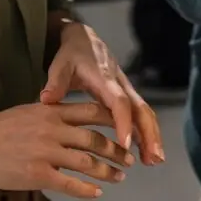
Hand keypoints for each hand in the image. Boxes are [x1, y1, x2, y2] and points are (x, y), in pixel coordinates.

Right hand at [0, 100, 133, 198]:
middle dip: (116, 150)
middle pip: (94, 140)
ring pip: (87, 163)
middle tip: (129, 158)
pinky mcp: (38, 174)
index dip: (113, 121)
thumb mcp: (27, 111)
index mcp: (51, 111)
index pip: (91, 112)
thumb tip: (70, 115)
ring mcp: (46, 153)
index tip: (127, 128)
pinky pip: (70, 184)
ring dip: (107, 171)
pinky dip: (87, 190)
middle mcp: (52, 130)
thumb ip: (51, 113)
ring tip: (119, 177)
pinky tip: (96, 193)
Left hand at [41, 22, 164, 165]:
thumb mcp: (61, 65)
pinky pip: (141, 115)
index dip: (124, 122)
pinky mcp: (127, 96)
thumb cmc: (71, 56)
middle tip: (153, 159)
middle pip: (140, 109)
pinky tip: (147, 153)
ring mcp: (127, 90)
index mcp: (105, 79)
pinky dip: (147, 133)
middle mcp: (121, 85)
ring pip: (145, 113)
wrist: (84, 40)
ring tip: (154, 161)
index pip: (119, 102)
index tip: (125, 144)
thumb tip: (46, 99)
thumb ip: (55, 82)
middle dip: (149, 134)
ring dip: (152, 136)